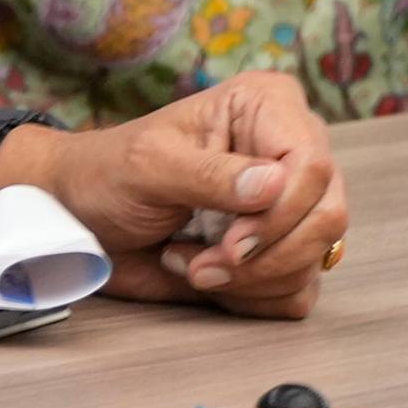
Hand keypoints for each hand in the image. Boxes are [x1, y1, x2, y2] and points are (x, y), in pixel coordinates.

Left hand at [10, 72, 349, 317]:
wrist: (80, 220)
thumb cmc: (108, 175)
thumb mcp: (148, 165)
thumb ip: (210, 175)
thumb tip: (273, 186)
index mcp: (267, 108)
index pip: (313, 166)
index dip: (279, 214)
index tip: (230, 243)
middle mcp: (288, 153)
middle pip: (327, 217)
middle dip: (264, 256)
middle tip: (204, 265)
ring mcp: (288, 207)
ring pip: (315, 260)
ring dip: (249, 280)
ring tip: (192, 263)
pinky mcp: (278, 253)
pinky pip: (298, 292)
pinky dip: (252, 299)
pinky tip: (209, 278)